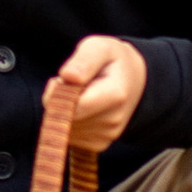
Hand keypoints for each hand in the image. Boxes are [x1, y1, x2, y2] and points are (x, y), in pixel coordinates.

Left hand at [55, 31, 146, 149]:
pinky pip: (69, 137)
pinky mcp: (99, 144)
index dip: (57, 92)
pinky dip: (68, 123)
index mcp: (115, 95)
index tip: (62, 77)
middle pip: (66, 119)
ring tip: (79, 94)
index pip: (72, 107)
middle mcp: (113, 121)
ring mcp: (107, 135)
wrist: (134, 79)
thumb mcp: (99, 47)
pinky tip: (81, 108)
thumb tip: (67, 76)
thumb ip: (83, 60)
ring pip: (64, 130)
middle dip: (58, 101)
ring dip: (62, 112)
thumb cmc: (112, 60)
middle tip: (72, 83)